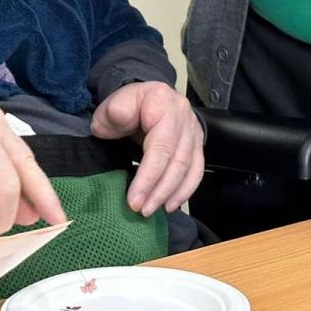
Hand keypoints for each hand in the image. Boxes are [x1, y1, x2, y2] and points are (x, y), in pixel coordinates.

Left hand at [90, 81, 203, 215]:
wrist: (141, 100)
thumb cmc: (126, 105)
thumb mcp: (113, 104)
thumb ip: (115, 111)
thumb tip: (120, 117)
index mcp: (161, 101)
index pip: (161, 146)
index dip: (148, 176)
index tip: (134, 200)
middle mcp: (183, 114)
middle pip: (178, 160)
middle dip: (160, 190)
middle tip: (142, 210)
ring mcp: (192, 129)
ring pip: (189, 167)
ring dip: (172, 193)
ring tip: (153, 210)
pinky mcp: (196, 143)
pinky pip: (197, 169)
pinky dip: (186, 190)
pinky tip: (171, 204)